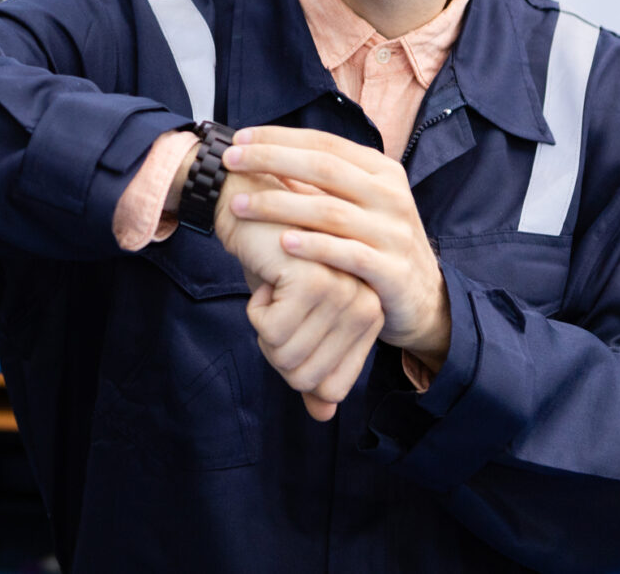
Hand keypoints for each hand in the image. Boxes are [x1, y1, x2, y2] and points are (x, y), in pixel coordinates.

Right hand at [213, 173, 385, 419]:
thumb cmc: (273, 261)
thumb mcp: (294, 320)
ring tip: (275, 283)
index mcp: (369, 318)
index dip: (292, 365)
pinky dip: (257, 308)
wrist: (251, 204)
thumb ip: (312, 366)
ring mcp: (346, 294)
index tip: (289, 321)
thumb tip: (323, 415)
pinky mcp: (318, 280)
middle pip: (304, 377)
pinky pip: (272, 332)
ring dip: (263, 327)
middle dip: (273, 347)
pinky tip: (268, 271)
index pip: (328, 387)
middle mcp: (366, 307)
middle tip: (275, 301)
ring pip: (286, 357)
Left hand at [223, 126, 450, 371]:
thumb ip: (323, 182)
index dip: (279, 138)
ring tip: (241, 206)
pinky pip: (349, 254)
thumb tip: (262, 153)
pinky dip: (315, 247)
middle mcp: (390, 195)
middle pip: (323, 168)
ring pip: (330, 211)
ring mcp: (394, 233)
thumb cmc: (376, 243)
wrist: (425, 298)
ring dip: (280, 206)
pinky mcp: (392, 271)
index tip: (239, 139)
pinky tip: (283, 243)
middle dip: (271, 160)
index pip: (324, 143)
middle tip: (231, 162)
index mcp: (381, 171)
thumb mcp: (359, 204)